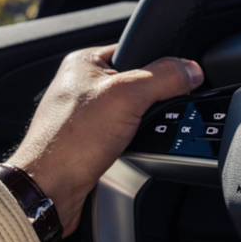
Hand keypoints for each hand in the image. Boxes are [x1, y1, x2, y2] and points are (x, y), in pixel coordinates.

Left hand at [6, 45, 203, 234]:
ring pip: (133, 113)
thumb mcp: (126, 97)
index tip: (178, 78)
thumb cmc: (68, 141)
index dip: (159, 64)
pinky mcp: (92, 142)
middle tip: (149, 114)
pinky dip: (134, 143)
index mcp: (84, 62)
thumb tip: (191, 69)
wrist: (49, 191)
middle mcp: (82, 86)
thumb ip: (163, 77)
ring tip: (135, 136)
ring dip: (142, 126)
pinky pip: (126, 135)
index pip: (136, 50)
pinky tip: (129, 150)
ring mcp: (86, 116)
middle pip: (138, 84)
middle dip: (150, 102)